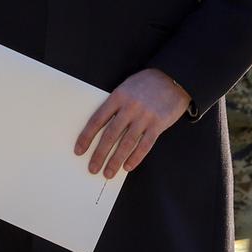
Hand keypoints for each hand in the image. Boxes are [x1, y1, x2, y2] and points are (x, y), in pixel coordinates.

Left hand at [75, 68, 190, 178]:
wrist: (172, 78)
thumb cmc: (145, 84)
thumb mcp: (125, 88)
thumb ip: (115, 106)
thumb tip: (101, 130)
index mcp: (118, 97)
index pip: (97, 120)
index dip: (86, 137)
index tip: (79, 150)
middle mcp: (130, 107)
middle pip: (110, 135)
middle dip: (99, 154)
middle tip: (92, 168)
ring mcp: (144, 117)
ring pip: (127, 143)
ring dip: (116, 160)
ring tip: (108, 173)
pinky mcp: (158, 124)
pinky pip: (145, 145)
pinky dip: (135, 157)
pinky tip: (128, 166)